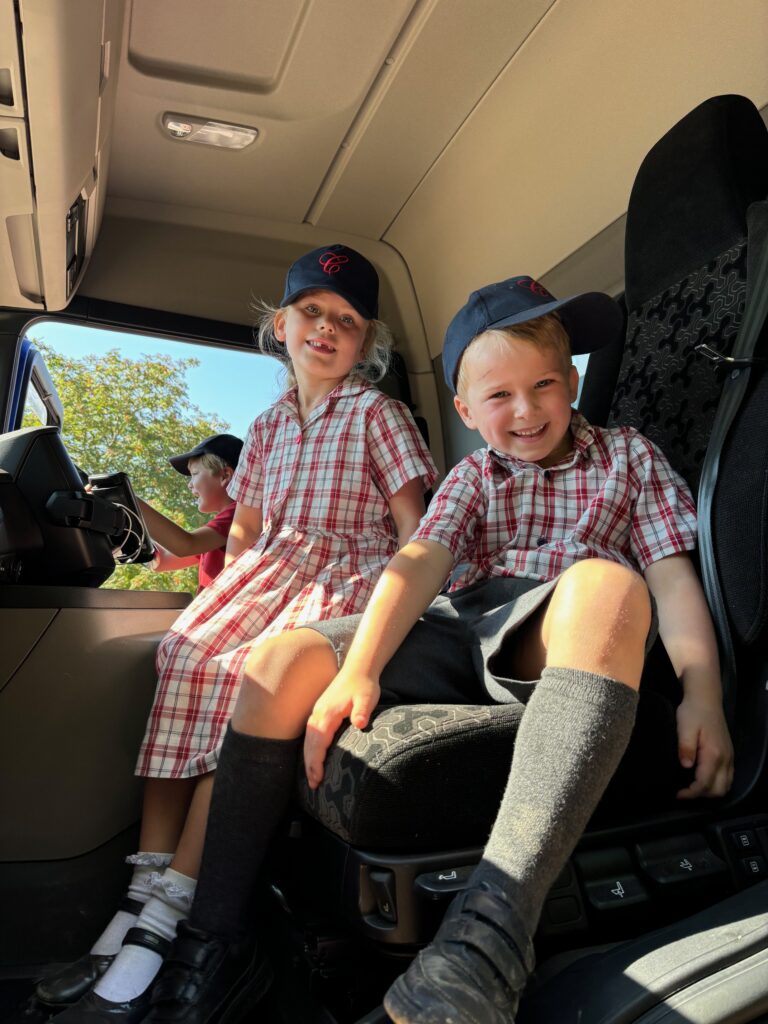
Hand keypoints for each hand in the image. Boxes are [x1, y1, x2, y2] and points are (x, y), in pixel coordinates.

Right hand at [303, 669, 379, 789]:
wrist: (358, 669)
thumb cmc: (363, 685)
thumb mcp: (367, 698)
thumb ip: (362, 711)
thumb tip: (360, 723)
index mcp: (327, 714)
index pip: (318, 742)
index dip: (316, 762)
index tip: (318, 778)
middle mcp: (318, 714)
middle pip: (309, 744)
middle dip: (310, 766)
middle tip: (314, 785)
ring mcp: (317, 713)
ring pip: (308, 740)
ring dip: (308, 759)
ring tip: (312, 778)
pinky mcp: (321, 713)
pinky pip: (311, 735)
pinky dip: (310, 749)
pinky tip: (314, 759)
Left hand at [675, 696, 733, 798]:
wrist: (706, 699)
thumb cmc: (692, 712)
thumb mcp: (684, 727)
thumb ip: (686, 747)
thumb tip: (686, 766)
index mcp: (714, 754)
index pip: (705, 783)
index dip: (692, 793)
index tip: (678, 794)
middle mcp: (725, 759)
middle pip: (719, 790)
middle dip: (702, 796)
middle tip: (684, 793)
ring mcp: (729, 757)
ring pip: (726, 786)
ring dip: (711, 792)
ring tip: (693, 790)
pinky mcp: (729, 755)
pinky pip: (728, 778)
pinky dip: (717, 785)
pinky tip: (703, 781)